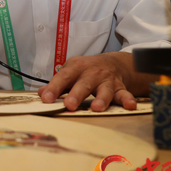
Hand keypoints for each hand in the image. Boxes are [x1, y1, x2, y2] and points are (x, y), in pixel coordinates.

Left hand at [37, 52, 154, 111]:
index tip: (46, 99)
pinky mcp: (120, 88)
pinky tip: (130, 106)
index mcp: (76, 67)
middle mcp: (92, 73)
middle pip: (83, 84)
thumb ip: (56, 84)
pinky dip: (128, 100)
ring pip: (104, 90)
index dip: (54, 88)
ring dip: (101, 99)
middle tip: (69, 105)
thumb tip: (41, 93)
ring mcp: (107, 80)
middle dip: (76, 94)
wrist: (111, 63)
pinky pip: (124, 94)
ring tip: (97, 108)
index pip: (63, 77)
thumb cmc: (85, 71)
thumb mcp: (69, 72)